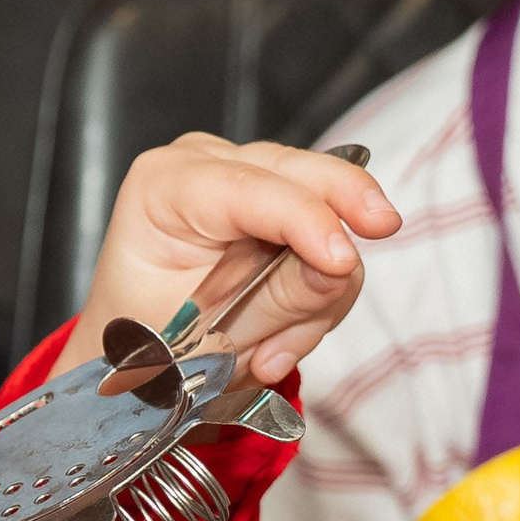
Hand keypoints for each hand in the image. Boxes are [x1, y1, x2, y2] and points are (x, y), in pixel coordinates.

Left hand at [59, 137, 399, 387]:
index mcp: (163, 185)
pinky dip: (318, 299)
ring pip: (324, 212)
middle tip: (384, 228)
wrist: (134, 351)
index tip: (340, 260)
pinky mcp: (282, 207)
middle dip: (345, 201)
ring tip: (269, 353)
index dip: (302, 220)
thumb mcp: (197, 333)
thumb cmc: (145, 336)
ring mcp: (247, 178)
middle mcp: (206, 166)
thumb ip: (272, 299)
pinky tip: (276, 343)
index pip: (246, 190)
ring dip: (319, 289)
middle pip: (297, 172)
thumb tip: (339, 269)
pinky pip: (327, 242)